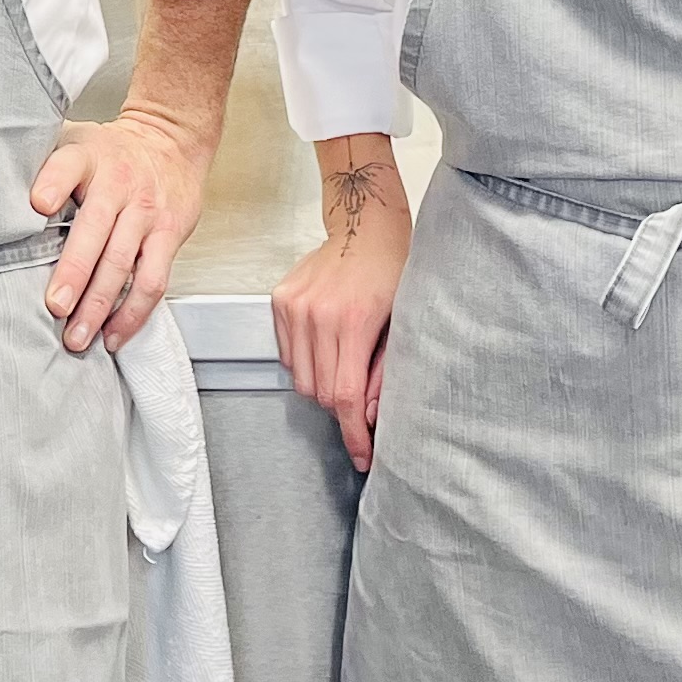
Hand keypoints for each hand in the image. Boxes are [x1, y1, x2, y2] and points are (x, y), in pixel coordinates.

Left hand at [31, 107, 214, 354]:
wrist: (170, 141)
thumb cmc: (110, 153)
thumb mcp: (75, 142)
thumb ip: (41, 168)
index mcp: (89, 156)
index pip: (70, 164)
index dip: (54, 183)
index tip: (37, 204)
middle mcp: (119, 183)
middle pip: (96, 228)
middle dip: (74, 271)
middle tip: (55, 306)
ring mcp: (146, 212)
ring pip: (123, 262)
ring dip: (99, 305)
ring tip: (77, 337)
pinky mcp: (168, 236)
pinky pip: (153, 280)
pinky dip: (133, 313)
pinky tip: (113, 335)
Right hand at [271, 151, 409, 470]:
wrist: (364, 225)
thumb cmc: (393, 271)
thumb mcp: (401, 323)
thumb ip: (384, 372)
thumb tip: (370, 417)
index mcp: (353, 322)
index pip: (345, 396)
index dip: (353, 434)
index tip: (362, 456)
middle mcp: (317, 315)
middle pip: (320, 392)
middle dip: (341, 410)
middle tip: (361, 403)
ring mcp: (294, 307)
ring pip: (301, 378)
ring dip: (322, 386)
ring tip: (344, 367)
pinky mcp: (280, 300)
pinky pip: (289, 355)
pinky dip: (306, 364)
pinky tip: (327, 348)